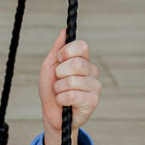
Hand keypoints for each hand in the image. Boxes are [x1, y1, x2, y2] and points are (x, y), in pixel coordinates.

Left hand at [38, 30, 100, 144]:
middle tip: (58, 81)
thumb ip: (56, 50)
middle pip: (76, 64)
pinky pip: (72, 95)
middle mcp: (92, 71)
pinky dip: (61, 100)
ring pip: (72, 81)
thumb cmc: (51, 90)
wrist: (52, 113)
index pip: (82, 46)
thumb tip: (64, 31)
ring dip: (58, 89)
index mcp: (83, 61)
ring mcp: (95, 86)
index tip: (59, 60)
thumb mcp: (49, 67)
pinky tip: (64, 103)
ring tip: (60, 94)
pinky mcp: (93, 101)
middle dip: (59, 74)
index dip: (67, 52)